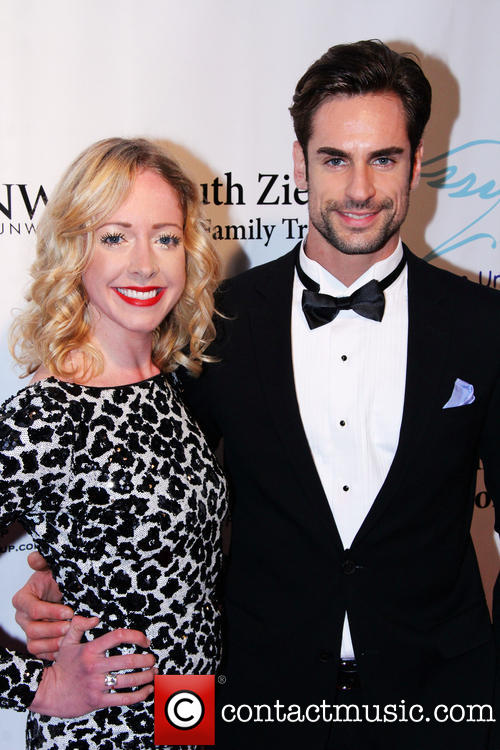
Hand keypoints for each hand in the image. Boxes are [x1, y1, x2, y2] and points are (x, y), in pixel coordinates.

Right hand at [13, 552, 73, 659]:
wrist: (63, 592)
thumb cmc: (56, 579)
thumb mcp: (52, 567)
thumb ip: (43, 561)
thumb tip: (33, 558)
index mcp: (23, 598)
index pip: (33, 609)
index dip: (51, 612)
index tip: (69, 611)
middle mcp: (22, 616)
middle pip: (33, 629)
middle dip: (54, 629)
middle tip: (71, 627)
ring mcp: (28, 630)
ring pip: (34, 644)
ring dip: (53, 643)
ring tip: (69, 638)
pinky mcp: (36, 642)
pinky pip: (39, 654)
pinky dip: (52, 653)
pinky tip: (66, 648)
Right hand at [29, 616, 155, 716]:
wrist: (48, 693)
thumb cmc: (61, 667)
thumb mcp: (67, 642)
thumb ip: (79, 626)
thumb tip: (95, 618)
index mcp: (90, 650)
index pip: (118, 636)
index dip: (136, 636)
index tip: (145, 641)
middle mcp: (95, 666)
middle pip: (128, 660)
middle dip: (146, 659)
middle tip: (152, 659)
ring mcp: (97, 685)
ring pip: (129, 680)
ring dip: (146, 676)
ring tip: (153, 672)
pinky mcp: (98, 701)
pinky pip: (124, 698)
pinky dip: (139, 695)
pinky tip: (148, 690)